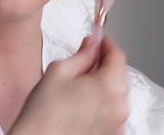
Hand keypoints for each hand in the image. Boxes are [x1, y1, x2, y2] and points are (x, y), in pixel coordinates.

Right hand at [9, 35, 129, 134]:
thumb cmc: (43, 115)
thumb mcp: (59, 71)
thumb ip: (81, 54)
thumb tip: (91, 45)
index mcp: (109, 86)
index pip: (118, 56)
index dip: (107, 44)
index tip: (100, 40)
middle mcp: (119, 106)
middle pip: (120, 74)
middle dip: (106, 64)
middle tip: (87, 60)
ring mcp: (117, 124)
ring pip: (117, 95)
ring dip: (105, 85)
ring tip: (80, 87)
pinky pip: (113, 113)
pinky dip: (104, 105)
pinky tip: (83, 105)